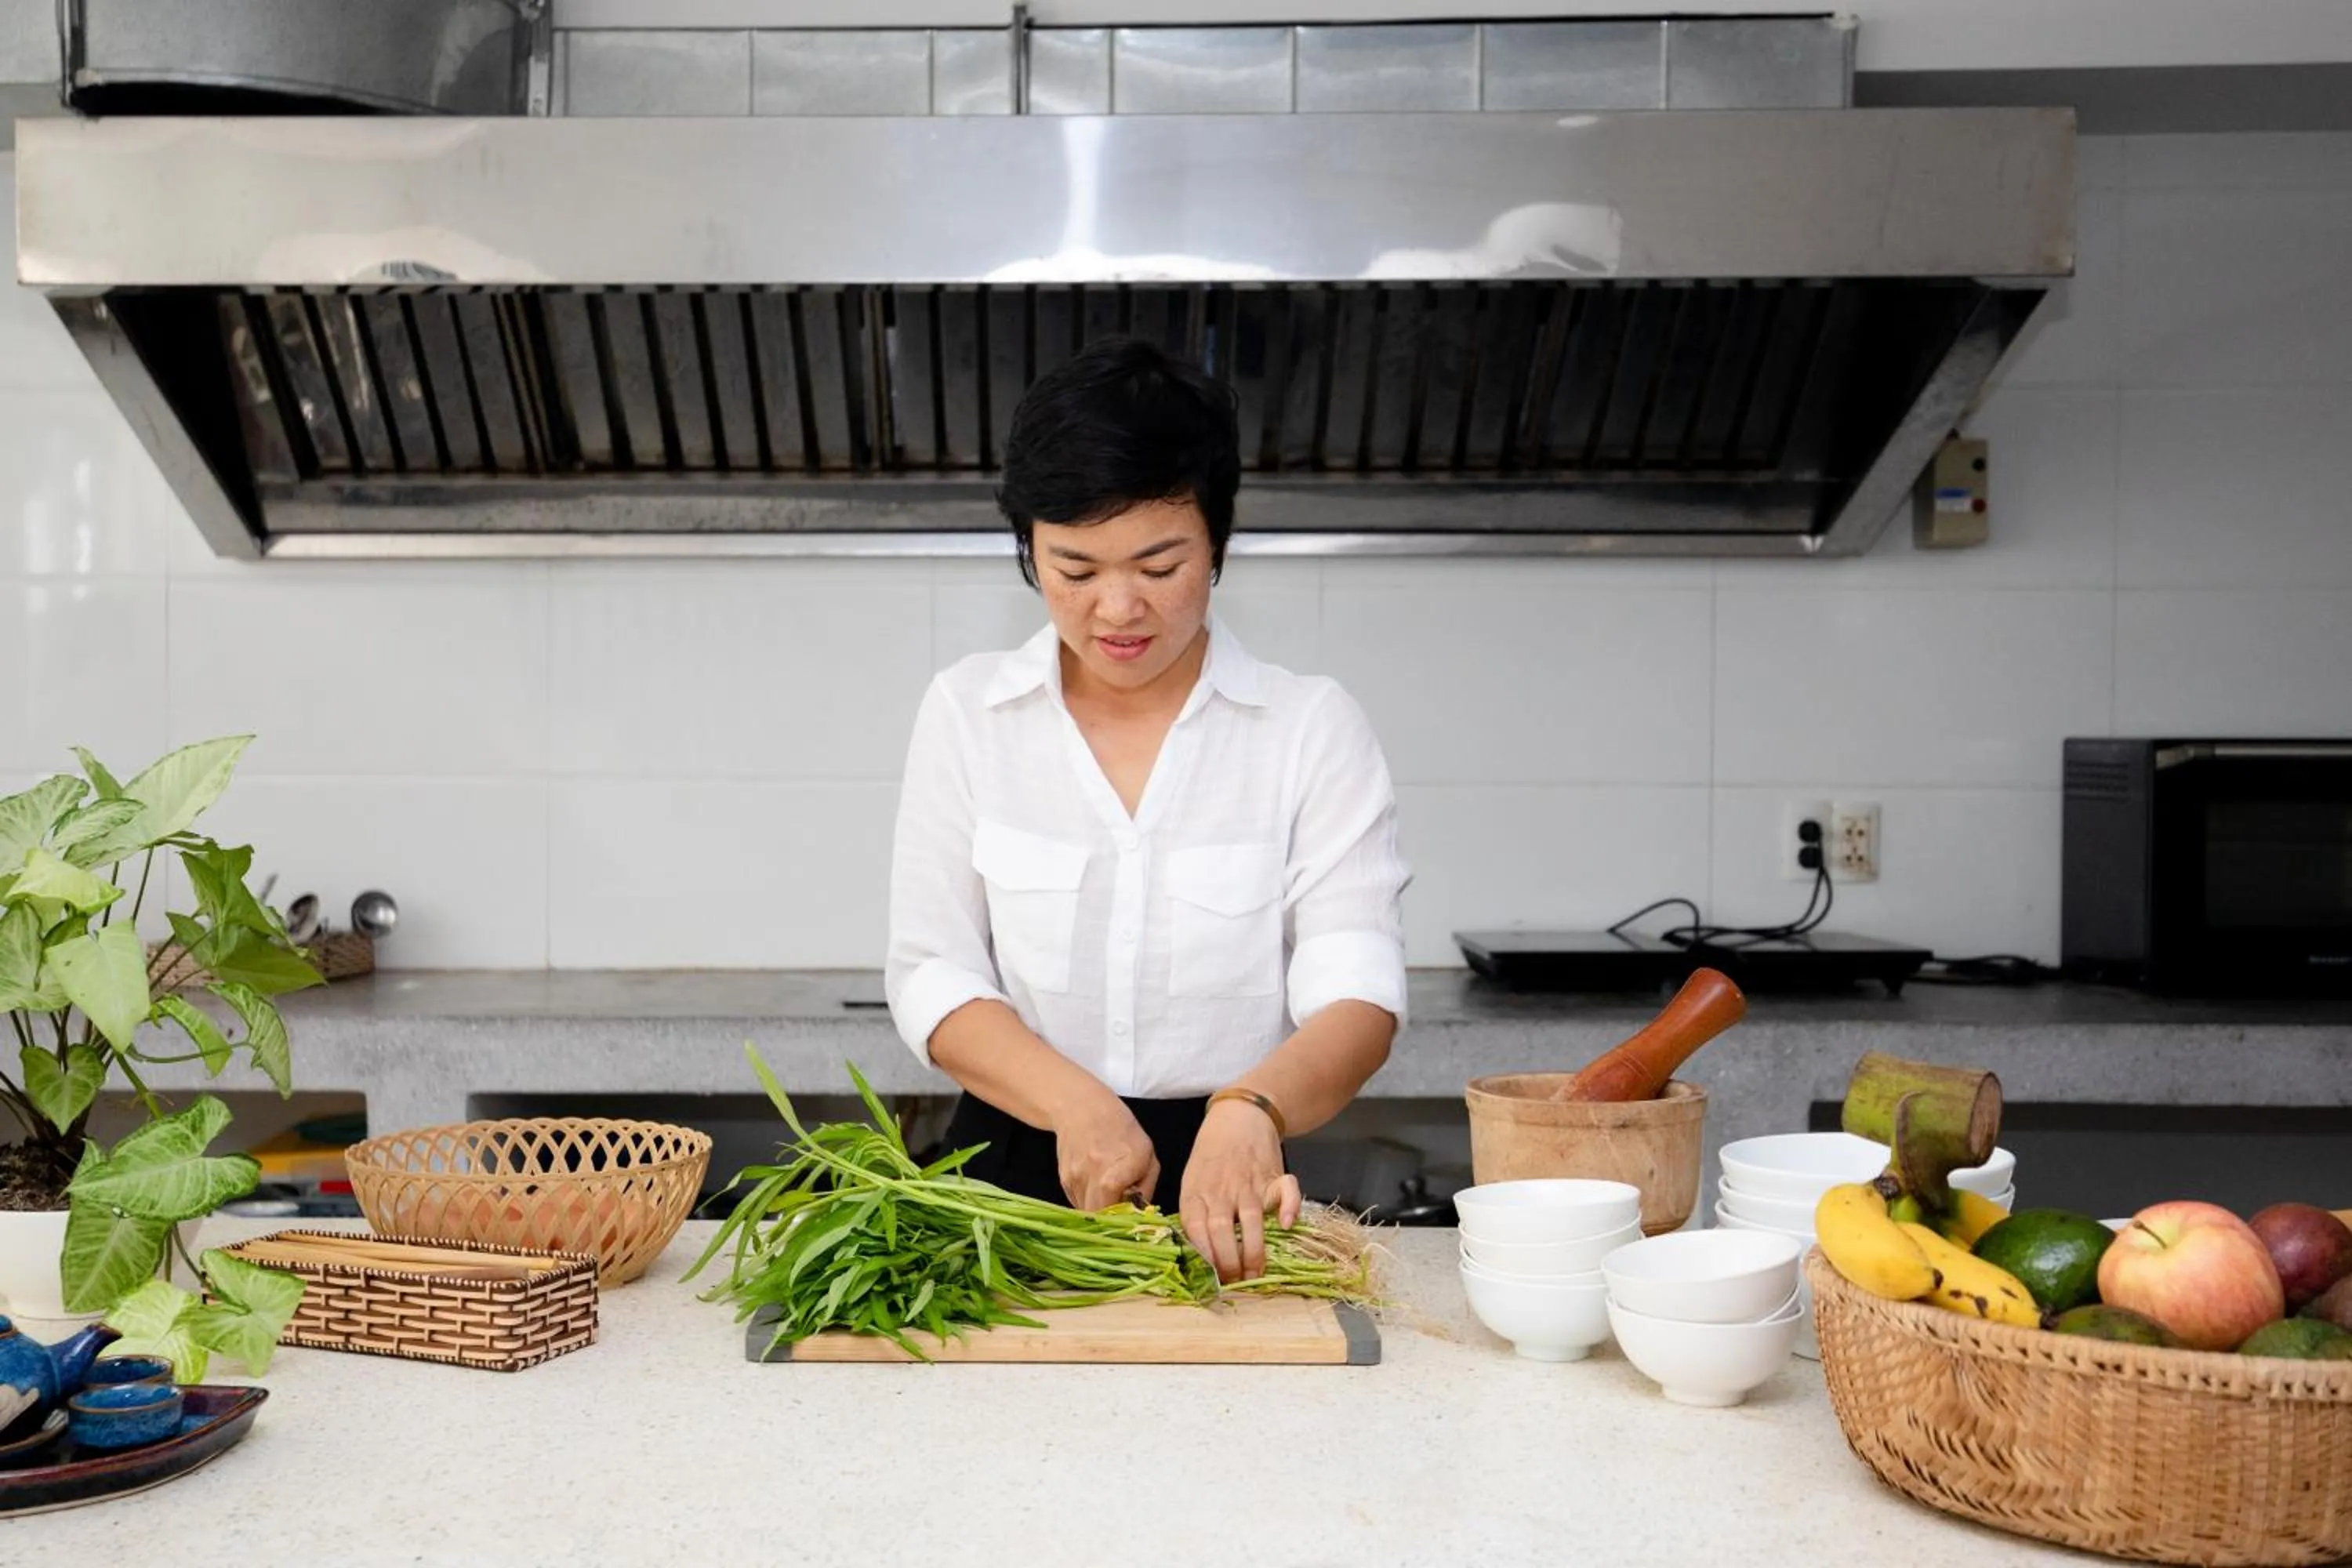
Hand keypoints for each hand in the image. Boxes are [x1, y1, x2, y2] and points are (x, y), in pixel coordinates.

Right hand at [1051, 1088, 1160, 1212]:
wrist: (1081, 1108)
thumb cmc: (1122, 1130)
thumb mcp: (1147, 1155)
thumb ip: (1146, 1188)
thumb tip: (1140, 1214)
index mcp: (1115, 1173)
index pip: (1114, 1215)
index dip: (1122, 1223)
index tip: (1131, 1221)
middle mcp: (1091, 1178)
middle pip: (1097, 1219)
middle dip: (1110, 1222)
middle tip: (1121, 1213)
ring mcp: (1074, 1180)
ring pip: (1086, 1212)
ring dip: (1098, 1210)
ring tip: (1109, 1192)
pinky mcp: (1063, 1180)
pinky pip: (1077, 1202)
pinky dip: (1088, 1200)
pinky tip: (1095, 1184)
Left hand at [1180, 1100, 1303, 1283]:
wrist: (1239, 1116)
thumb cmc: (1212, 1155)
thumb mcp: (1192, 1181)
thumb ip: (1196, 1213)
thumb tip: (1199, 1253)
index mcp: (1196, 1193)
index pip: (1195, 1231)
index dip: (1204, 1258)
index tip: (1210, 1279)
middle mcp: (1221, 1190)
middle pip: (1221, 1231)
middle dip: (1228, 1263)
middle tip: (1235, 1282)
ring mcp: (1248, 1183)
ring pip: (1250, 1221)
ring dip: (1253, 1251)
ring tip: (1255, 1273)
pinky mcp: (1273, 1175)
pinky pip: (1285, 1192)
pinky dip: (1289, 1208)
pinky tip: (1287, 1225)